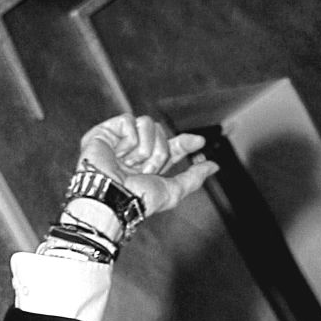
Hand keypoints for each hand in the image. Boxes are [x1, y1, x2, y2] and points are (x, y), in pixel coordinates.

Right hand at [76, 114, 216, 219]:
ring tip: (130, 164)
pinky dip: (128, 139)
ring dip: (144, 147)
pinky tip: (117, 154)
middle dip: (159, 153)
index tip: (200, 142)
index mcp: (151, 165)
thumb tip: (214, 166)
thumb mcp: (173, 191)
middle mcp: (137, 151)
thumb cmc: (139, 199)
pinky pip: (129, 120)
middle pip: (162, 133)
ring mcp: (121, 140)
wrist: (113, 197)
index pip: (173, 147)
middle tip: (146, 170)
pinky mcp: (106, 131)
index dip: (186, 143)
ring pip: (147, 124)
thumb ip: (193, 178)